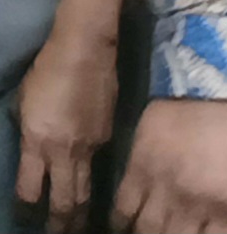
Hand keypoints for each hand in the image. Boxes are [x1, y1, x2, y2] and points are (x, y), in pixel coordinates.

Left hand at [18, 29, 117, 231]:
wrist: (84, 52)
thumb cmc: (45, 70)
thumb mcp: (22, 101)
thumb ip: (26, 128)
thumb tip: (30, 144)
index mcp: (37, 141)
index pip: (30, 187)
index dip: (26, 206)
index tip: (22, 215)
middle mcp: (64, 151)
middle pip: (65, 201)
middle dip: (59, 222)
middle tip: (53, 233)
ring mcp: (90, 148)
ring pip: (86, 192)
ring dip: (80, 213)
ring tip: (75, 226)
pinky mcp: (108, 140)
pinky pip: (98, 168)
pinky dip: (92, 183)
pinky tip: (89, 189)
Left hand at [114, 99, 226, 231]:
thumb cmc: (194, 114)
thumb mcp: (154, 121)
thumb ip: (138, 149)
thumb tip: (131, 167)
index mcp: (145, 167)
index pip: (123, 208)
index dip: (120, 220)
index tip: (121, 224)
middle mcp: (168, 193)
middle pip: (149, 229)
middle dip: (145, 232)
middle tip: (146, 229)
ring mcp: (199, 208)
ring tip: (171, 229)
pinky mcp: (225, 215)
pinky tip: (199, 232)